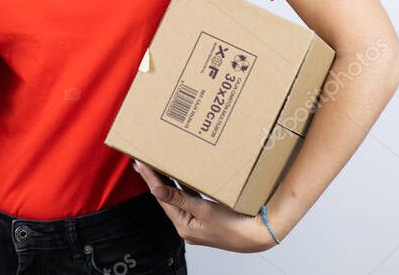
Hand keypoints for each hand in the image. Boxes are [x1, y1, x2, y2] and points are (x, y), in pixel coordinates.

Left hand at [132, 158, 277, 252]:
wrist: (258, 235)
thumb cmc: (234, 227)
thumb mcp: (204, 210)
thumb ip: (180, 198)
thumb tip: (156, 189)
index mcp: (184, 226)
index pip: (162, 198)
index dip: (150, 179)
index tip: (140, 164)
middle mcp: (188, 224)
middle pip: (167, 197)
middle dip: (154, 179)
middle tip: (142, 162)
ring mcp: (197, 220)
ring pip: (178, 196)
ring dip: (168, 180)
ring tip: (155, 166)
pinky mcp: (206, 216)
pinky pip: (190, 197)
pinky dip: (183, 185)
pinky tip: (179, 175)